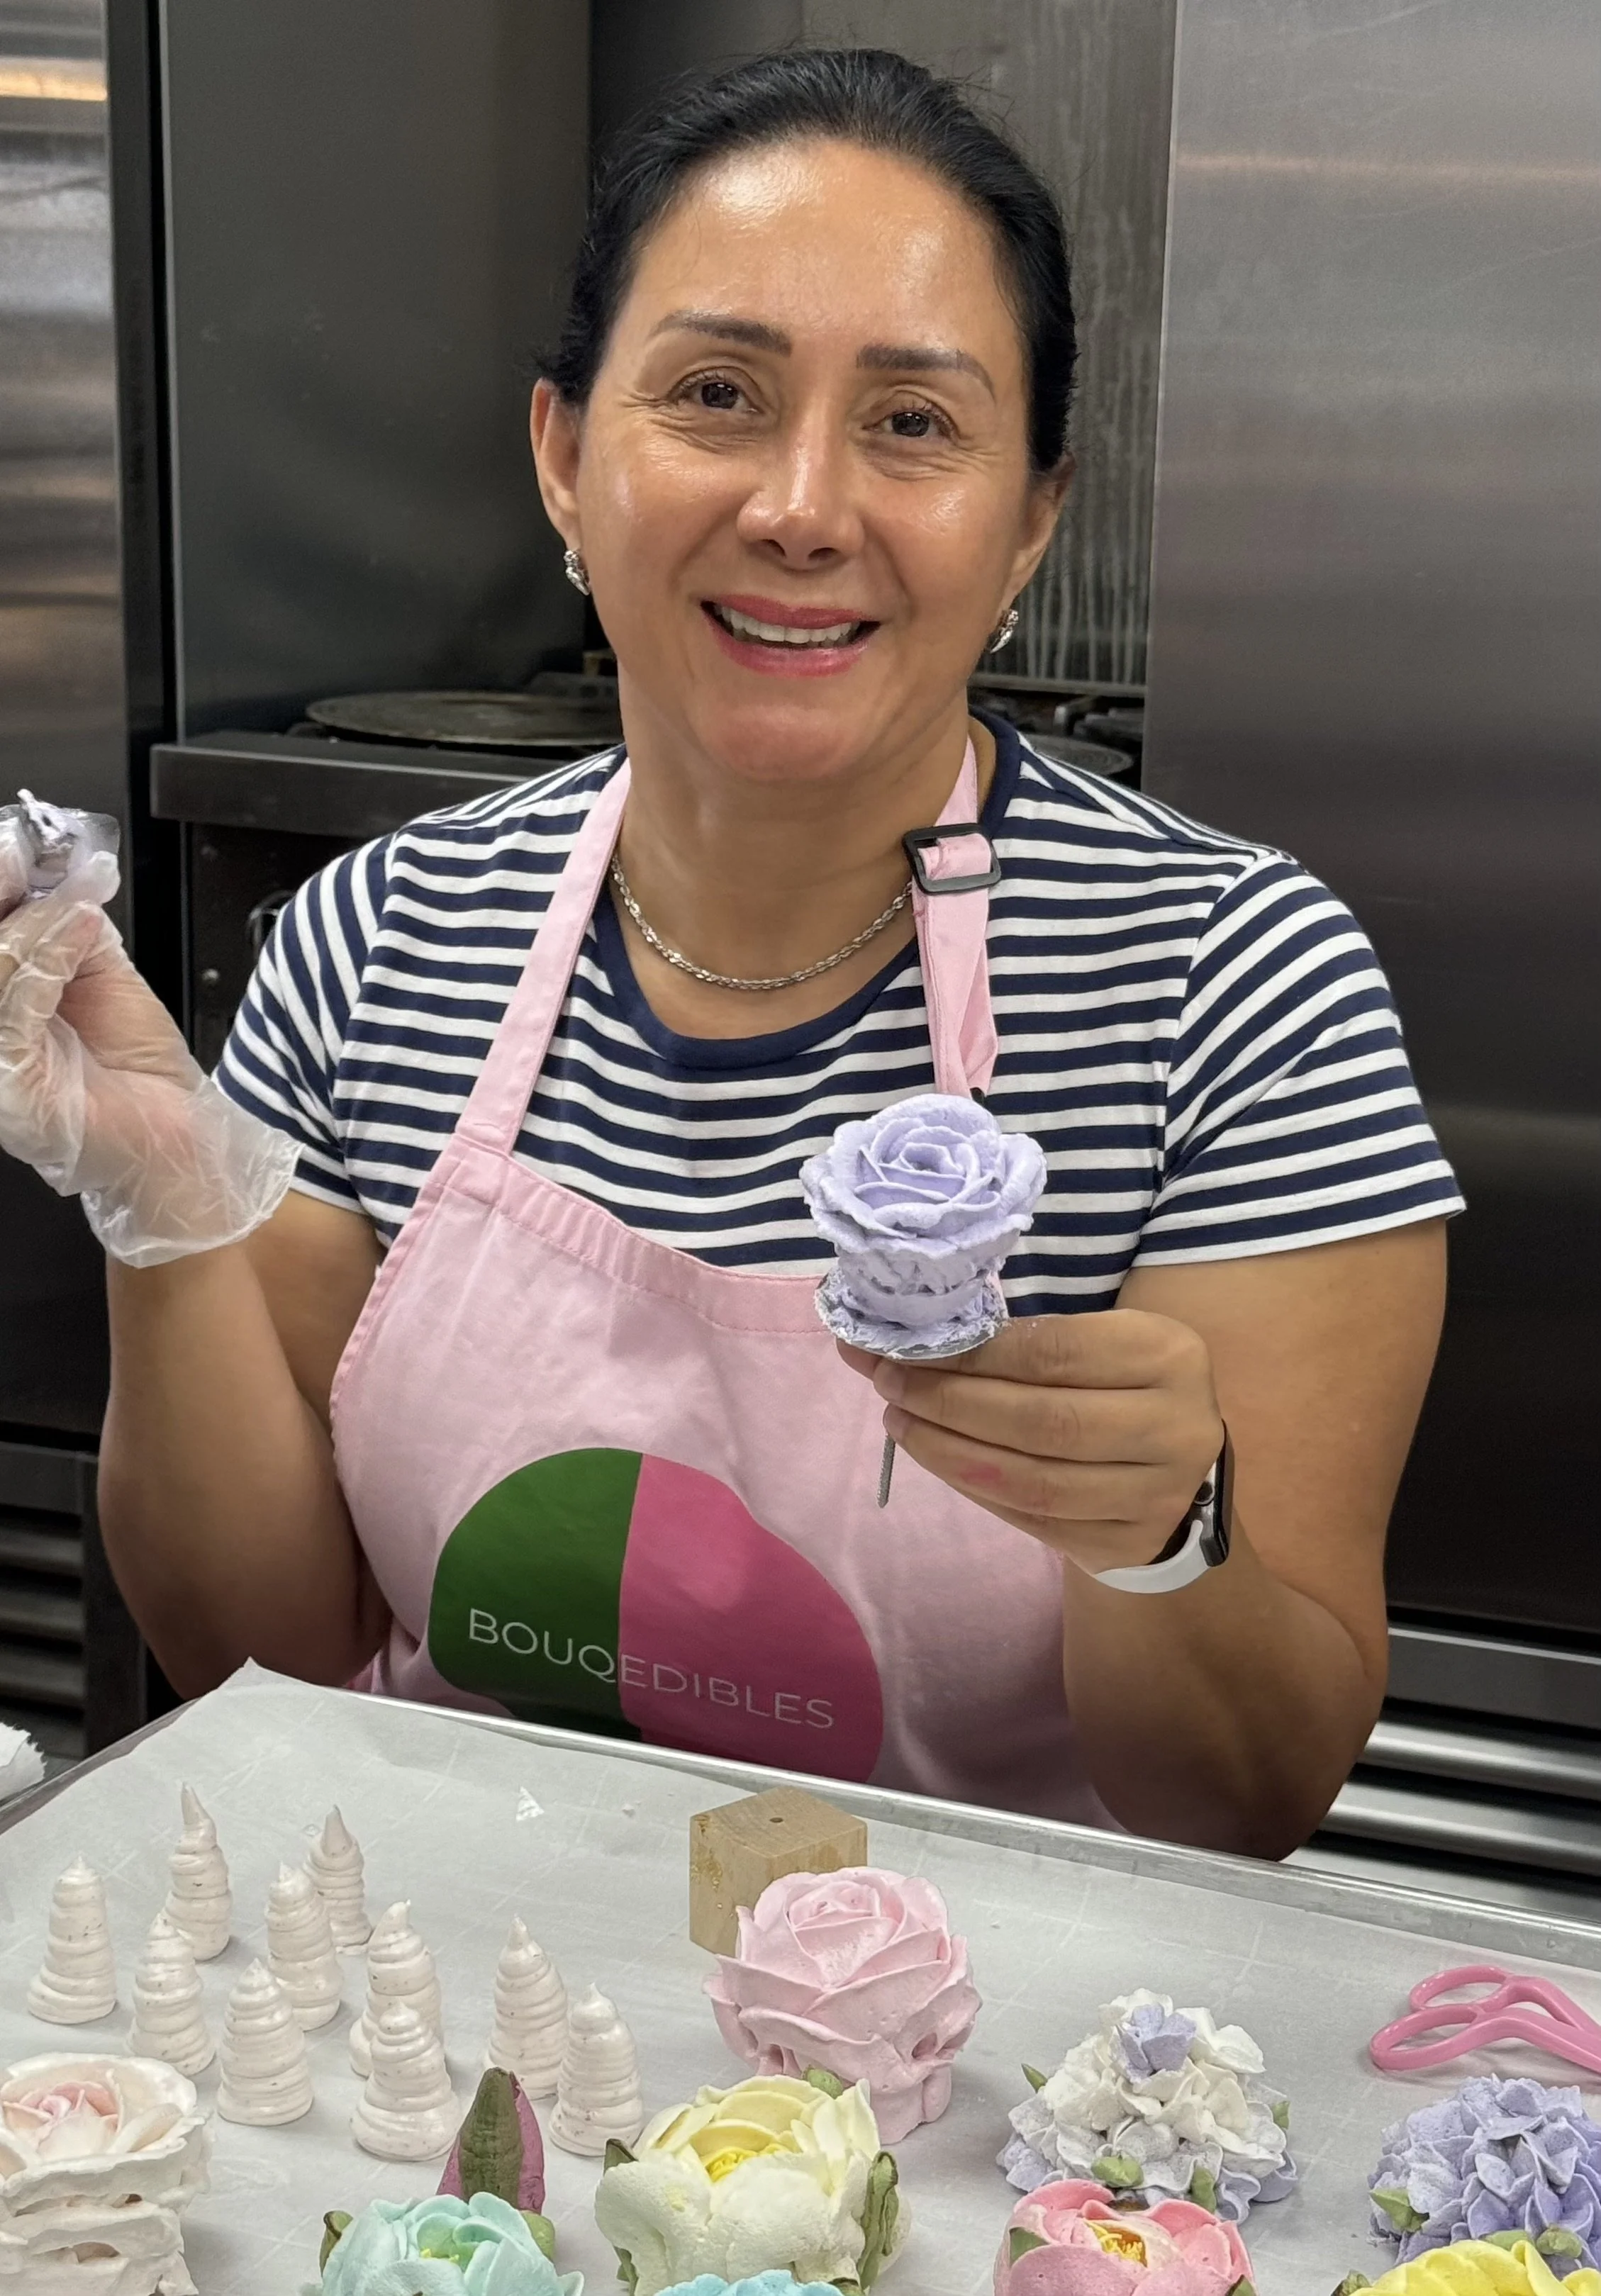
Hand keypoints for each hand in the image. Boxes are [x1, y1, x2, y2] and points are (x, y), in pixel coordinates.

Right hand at [0, 880, 295, 1264]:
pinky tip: (79, 932)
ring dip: (35, 925)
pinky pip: (15, 1012)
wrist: (180, 1135)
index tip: (11, 848)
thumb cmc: (140, 1071)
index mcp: (0, 1012)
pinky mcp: (12, 1088)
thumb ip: (66, 931)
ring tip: (76, 904)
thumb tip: (56, 875)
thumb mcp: (101, 975)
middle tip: (21, 858)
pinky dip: (48, 960)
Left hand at [840, 1311, 1225, 1576]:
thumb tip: (915, 1333)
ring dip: (950, 1452)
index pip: (1052, 1352)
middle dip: (949, 1402)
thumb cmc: (1123, 1383)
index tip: (904, 1344)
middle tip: (888, 1383)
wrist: (1181, 1466)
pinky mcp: (1125, 1544)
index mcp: (1167, 1356)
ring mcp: (1155, 1495)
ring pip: (1033, 1480)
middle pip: (1041, 1420)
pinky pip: (1033, 1519)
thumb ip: (1030, 1338)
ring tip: (898, 1423)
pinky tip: (937, 1460)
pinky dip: (974, 1488)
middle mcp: (1173, 1428)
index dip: (972, 1353)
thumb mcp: (1102, 1340)